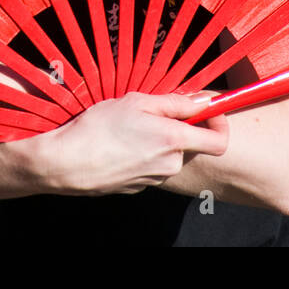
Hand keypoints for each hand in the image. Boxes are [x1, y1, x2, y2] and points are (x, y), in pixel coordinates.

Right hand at [21, 90, 228, 195]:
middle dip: (178, 128)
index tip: (208, 113)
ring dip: (157, 141)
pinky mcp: (140, 187)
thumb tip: (201, 102)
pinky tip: (120, 146)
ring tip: (128, 129)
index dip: (220, 125)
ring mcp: (155, 178)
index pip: (219, 142)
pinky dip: (143, 154)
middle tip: (151, 113)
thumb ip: (174, 102)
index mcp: (174, 139)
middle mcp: (170, 163)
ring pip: (168, 155)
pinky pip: (151, 166)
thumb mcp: (136, 101)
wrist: (67, 163)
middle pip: (190, 144)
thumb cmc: (99, 127)